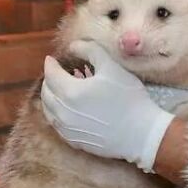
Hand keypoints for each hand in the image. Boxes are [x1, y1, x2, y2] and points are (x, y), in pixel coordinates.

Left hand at [41, 41, 173, 171]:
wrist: (141, 134)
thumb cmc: (129, 99)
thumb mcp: (112, 67)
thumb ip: (90, 50)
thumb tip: (72, 46)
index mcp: (70, 92)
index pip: (51, 75)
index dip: (50, 64)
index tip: (51, 59)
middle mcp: (63, 113)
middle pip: (46, 94)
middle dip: (49, 81)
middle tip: (56, 73)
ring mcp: (68, 130)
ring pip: (49, 111)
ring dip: (51, 98)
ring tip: (60, 90)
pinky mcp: (75, 141)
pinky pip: (58, 126)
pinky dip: (57, 114)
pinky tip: (67, 110)